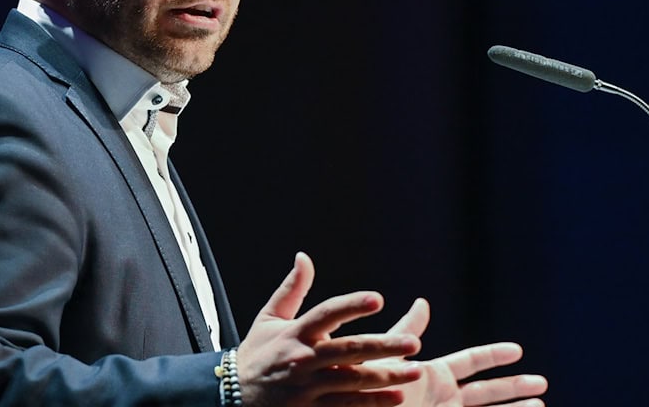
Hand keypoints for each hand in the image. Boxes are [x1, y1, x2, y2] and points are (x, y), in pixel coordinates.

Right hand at [237, 252, 424, 405]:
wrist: (231, 397)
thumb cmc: (257, 354)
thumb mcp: (269, 318)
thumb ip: (292, 288)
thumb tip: (304, 257)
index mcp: (296, 332)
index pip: (327, 313)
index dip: (352, 306)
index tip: (378, 300)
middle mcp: (305, 358)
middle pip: (349, 350)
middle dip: (384, 346)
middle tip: (413, 342)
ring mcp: (309, 387)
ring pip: (354, 381)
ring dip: (387, 376)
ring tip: (416, 370)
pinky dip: (373, 403)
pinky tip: (397, 397)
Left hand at [385, 299, 547, 406]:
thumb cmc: (363, 388)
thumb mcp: (388, 356)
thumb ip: (406, 332)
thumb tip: (423, 302)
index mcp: (434, 375)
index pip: (471, 362)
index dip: (494, 355)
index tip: (518, 350)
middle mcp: (444, 397)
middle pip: (488, 391)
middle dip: (515, 387)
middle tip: (543, 383)